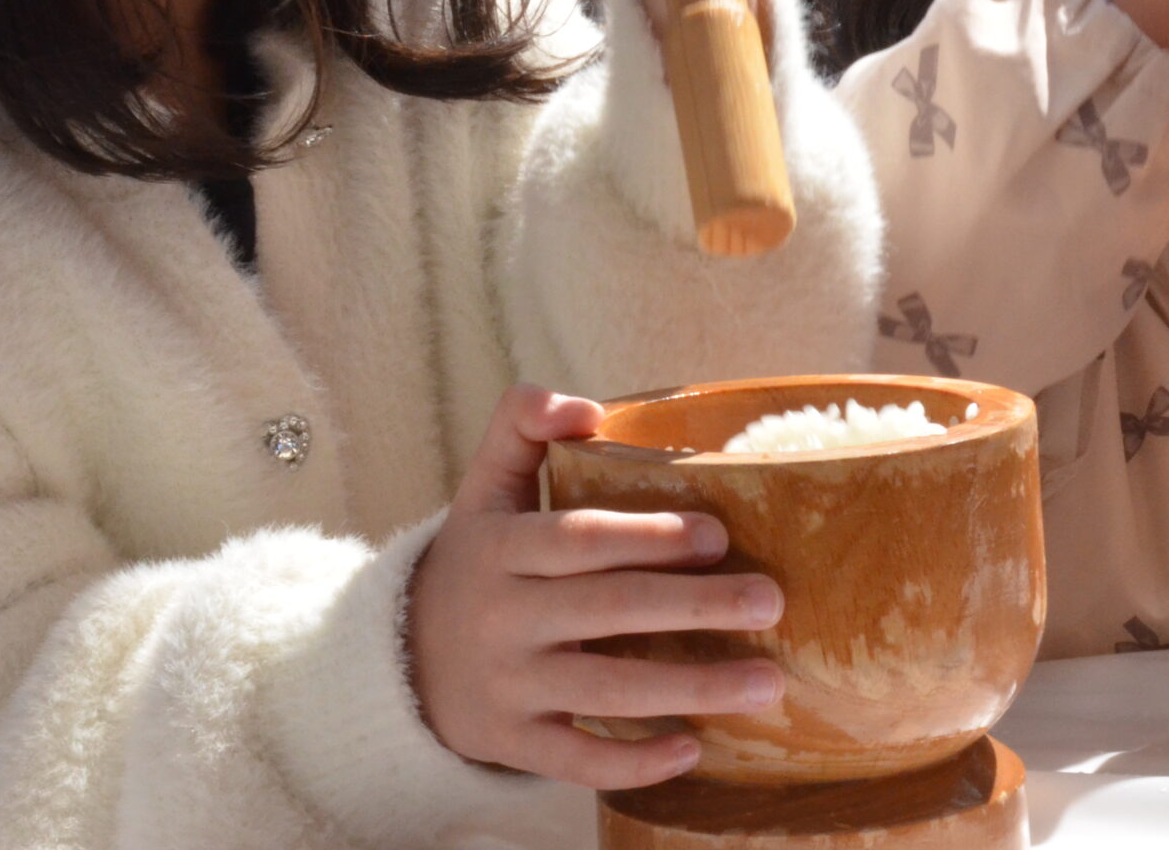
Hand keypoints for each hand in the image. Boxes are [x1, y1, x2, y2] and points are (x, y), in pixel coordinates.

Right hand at [407, 385, 786, 787]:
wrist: (399, 660)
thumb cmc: (474, 562)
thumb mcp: (483, 490)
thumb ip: (519, 426)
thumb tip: (581, 405)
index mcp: (498, 548)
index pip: (580, 540)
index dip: (650, 536)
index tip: (720, 534)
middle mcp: (500, 618)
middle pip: (609, 610)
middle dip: (695, 605)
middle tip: (769, 600)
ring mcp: (506, 687)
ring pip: (607, 691)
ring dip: (692, 689)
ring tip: (766, 684)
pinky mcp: (511, 743)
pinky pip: (577, 760)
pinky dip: (634, 764)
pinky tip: (693, 750)